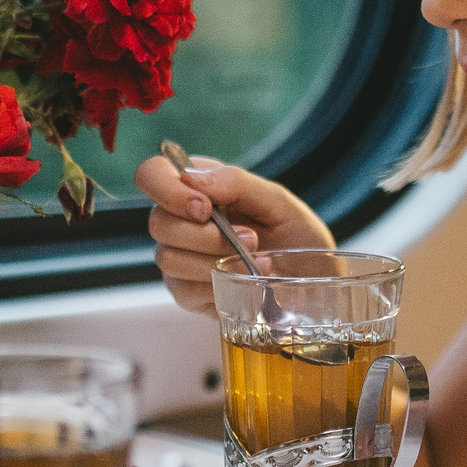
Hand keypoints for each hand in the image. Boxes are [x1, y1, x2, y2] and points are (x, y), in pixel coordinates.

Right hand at [135, 154, 331, 312]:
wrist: (314, 282)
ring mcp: (181, 258)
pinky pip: (184, 291)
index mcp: (199, 186)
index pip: (152, 174)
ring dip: (215, 262)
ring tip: (256, 263)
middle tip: (251, 239)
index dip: (167, 190)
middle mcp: (181, 220)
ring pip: (168, 258)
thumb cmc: (297, 237)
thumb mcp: (279, 202)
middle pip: (158, 223)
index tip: (205, 208)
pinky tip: (244, 284)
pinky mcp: (188, 293)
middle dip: (205, 236)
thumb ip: (237, 183)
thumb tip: (191, 179)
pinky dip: (218, 287)